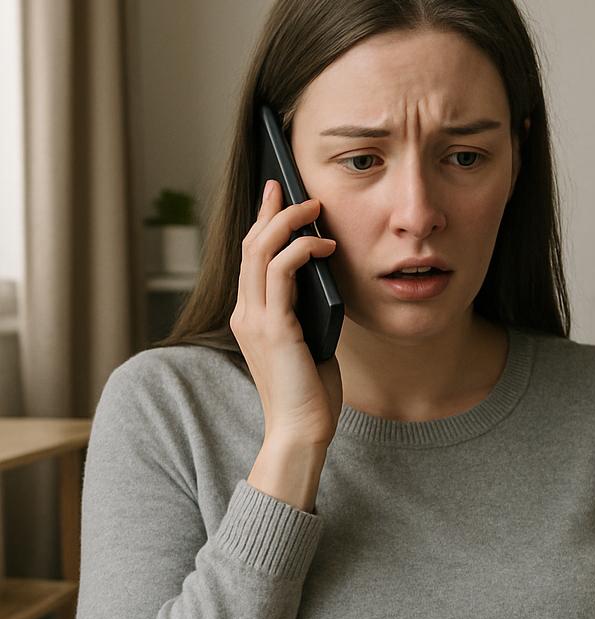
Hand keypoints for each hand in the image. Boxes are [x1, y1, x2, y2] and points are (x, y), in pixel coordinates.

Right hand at [231, 179, 342, 450]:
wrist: (300, 431)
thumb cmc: (309, 394)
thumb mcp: (310, 342)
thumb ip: (308, 312)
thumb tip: (326, 279)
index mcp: (250, 318)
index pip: (250, 259)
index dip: (262, 223)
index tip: (277, 195)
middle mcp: (245, 314)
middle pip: (250, 245)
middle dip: (271, 210)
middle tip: (292, 186)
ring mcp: (255, 320)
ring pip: (260, 251)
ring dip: (288, 222)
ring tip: (314, 208)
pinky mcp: (274, 328)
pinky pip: (281, 272)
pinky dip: (303, 250)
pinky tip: (325, 246)